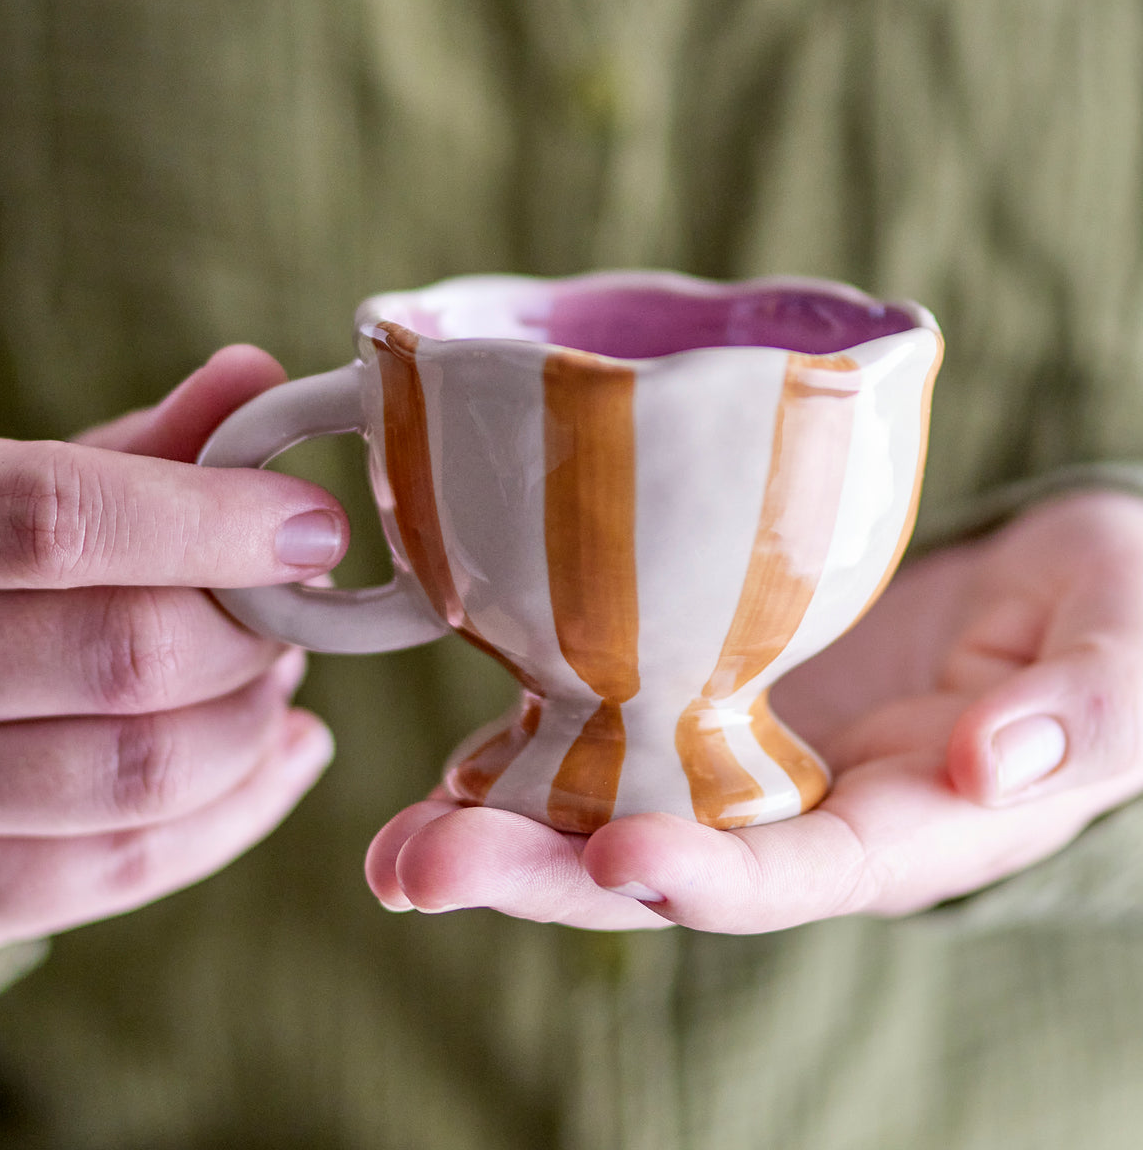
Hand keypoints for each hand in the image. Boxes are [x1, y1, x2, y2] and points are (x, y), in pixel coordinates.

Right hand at [0, 347, 341, 973]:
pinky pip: (125, 869)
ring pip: (140, 772)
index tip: (314, 525)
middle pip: (122, 655)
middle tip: (296, 598)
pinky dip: (239, 807)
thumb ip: (121, 451)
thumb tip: (257, 378)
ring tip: (276, 666)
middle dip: (249, 626)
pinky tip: (286, 750)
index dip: (208, 520)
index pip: (53, 519)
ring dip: (251, 717)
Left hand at [366, 491, 1142, 930]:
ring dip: (504, 827)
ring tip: (395, 843)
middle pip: (670, 862)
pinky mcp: (713, 689)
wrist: (1054, 584)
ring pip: (617, 809)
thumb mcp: (1126, 648)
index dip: (710, 878)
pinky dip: (529, 752)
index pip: (801, 874)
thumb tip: (996, 766)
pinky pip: (613, 731)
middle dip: (548, 875)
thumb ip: (1088, 712)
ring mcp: (753, 753)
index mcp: (912, 824)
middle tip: (420, 864)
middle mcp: (811, 811)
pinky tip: (446, 760)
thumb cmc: (1109, 612)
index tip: (615, 860)